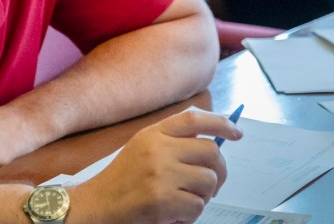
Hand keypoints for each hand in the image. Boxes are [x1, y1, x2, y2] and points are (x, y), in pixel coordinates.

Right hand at [71, 109, 242, 223]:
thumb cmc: (123, 180)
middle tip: (212, 185)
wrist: (97, 204)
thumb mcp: (142, 149)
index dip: (220, 123)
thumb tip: (214, 146)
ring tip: (183, 201)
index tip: (236, 133)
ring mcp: (160, 172)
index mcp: (152, 133)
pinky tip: (174, 214)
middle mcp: (158, 148)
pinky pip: (198, 206)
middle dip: (219, 172)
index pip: (193, 119)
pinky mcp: (163, 198)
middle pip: (211, 152)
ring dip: (202, 196)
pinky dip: (190, 215)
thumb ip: (172, 143)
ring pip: (209, 181)